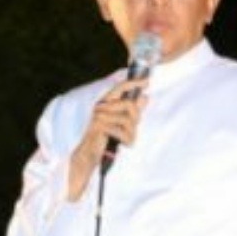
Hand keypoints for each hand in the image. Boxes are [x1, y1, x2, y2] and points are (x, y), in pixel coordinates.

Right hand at [67, 78, 148, 199]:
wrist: (90, 153)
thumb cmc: (106, 138)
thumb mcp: (122, 122)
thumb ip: (133, 110)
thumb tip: (145, 97)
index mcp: (106, 102)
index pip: (120, 87)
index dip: (133, 82)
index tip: (147, 81)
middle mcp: (102, 106)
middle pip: (129, 105)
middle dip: (136, 118)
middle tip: (134, 128)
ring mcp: (99, 116)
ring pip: (128, 121)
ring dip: (131, 133)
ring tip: (126, 139)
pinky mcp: (99, 126)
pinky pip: (122, 132)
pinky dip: (126, 140)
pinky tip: (123, 144)